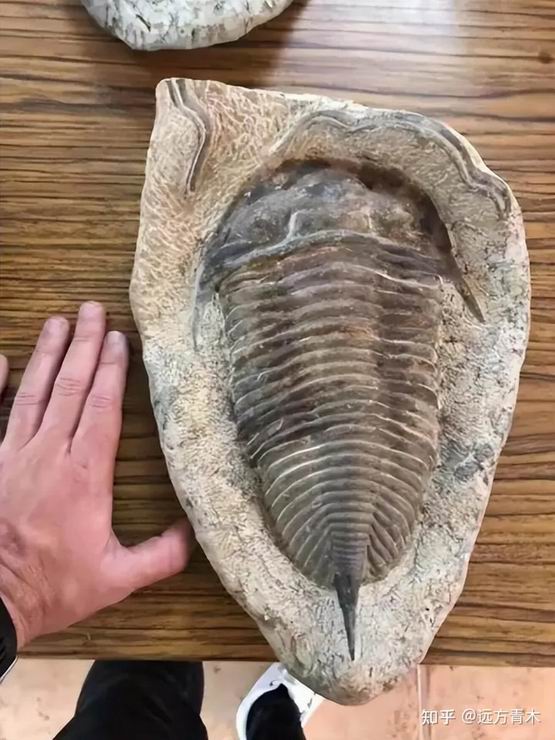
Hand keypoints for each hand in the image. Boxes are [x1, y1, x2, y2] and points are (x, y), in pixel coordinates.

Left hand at [0, 302, 192, 647]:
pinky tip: (1, 359)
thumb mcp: (116, 580)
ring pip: (34, 392)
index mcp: (84, 475)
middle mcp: (49, 454)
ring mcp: (13, 454)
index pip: (101, 408)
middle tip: (93, 309)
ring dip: (48, 354)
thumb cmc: (52, 587)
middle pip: (71, 388)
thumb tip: (195, 530)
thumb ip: (160, 555)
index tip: (120, 338)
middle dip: (85, 345)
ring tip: (58, 320)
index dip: (112, 370)